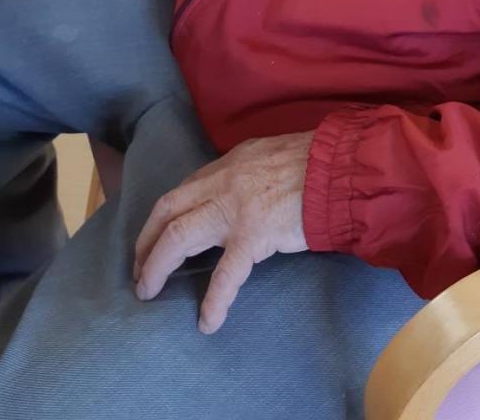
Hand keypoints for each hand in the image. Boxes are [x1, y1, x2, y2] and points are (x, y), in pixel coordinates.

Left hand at [133, 131, 312, 333]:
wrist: (340, 168)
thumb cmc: (313, 162)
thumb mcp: (267, 157)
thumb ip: (245, 174)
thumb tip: (233, 193)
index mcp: (227, 164)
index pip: (182, 190)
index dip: (162, 217)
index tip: (153, 238)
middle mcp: (222, 182)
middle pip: (167, 210)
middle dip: (146, 241)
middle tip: (139, 269)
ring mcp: (235, 209)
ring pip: (179, 237)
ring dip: (157, 265)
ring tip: (147, 290)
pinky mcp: (254, 235)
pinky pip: (225, 274)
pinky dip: (214, 301)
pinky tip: (207, 322)